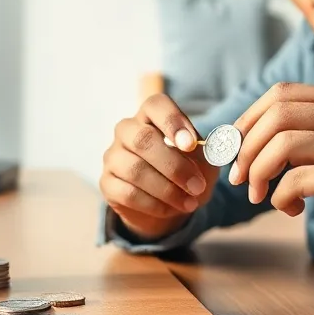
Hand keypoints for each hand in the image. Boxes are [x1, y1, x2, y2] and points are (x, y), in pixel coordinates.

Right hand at [100, 94, 218, 240]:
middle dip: (174, 166)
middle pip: (143, 139)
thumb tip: (204, 150)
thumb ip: (206, 154)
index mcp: (152, 116)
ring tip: (190, 202)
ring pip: (135, 169)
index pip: (156, 104)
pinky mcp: (107, 183)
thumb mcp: (204, 162)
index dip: (172, 121)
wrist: (169, 204)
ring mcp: (113, 156)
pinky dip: (155, 204)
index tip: (190, 144)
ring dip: (167, 190)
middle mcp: (127, 131)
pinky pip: (128, 193)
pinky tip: (172, 209)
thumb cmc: (188, 173)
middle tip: (198, 186)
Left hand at [228, 83, 313, 258]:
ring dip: (258, 173)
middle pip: (276, 115)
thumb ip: (311, 131)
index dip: (248, 120)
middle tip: (239, 177)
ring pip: (281, 145)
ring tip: (260, 195)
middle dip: (246, 147)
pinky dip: (281, 198)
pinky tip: (293, 210)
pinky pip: (295, 181)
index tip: (235, 148)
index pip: (281, 94)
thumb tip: (247, 136)